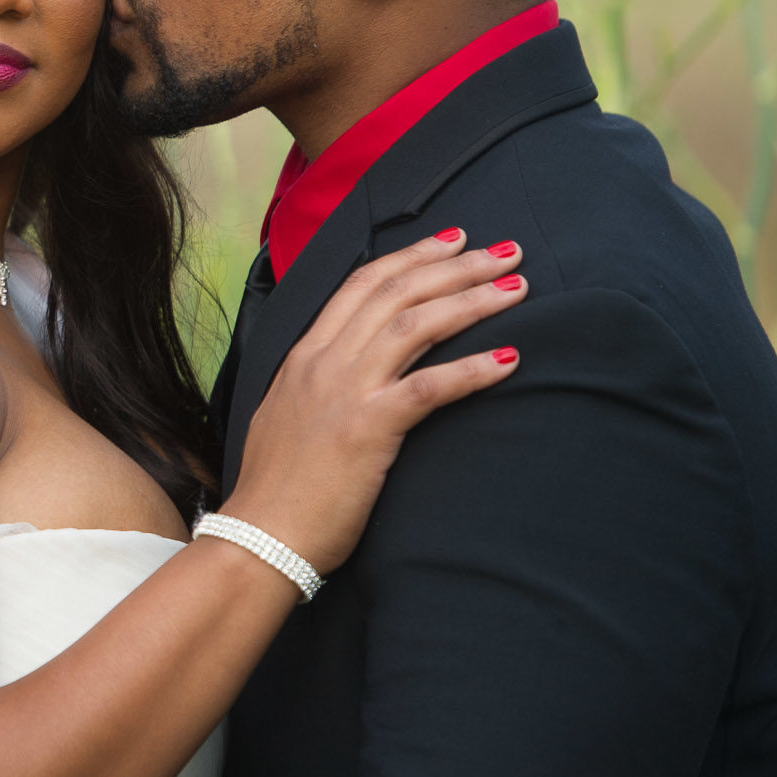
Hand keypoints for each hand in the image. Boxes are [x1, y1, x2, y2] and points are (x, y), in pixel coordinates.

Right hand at [223, 229, 526, 576]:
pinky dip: (472, 369)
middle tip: (505, 251)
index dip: (411, 256)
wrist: (260, 535)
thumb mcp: (288, 415)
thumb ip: (318, 385)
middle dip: (456, 265)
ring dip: (471, 301)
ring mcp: (344, 392)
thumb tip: (349, 373)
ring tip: (516, 290)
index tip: (453, 241)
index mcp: (304, 355)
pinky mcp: (368, 429)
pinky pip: (429, 387)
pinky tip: (510, 359)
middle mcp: (323, 362)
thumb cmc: (278, 488)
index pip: (361, 284)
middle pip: (396, 292)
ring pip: (415, 325)